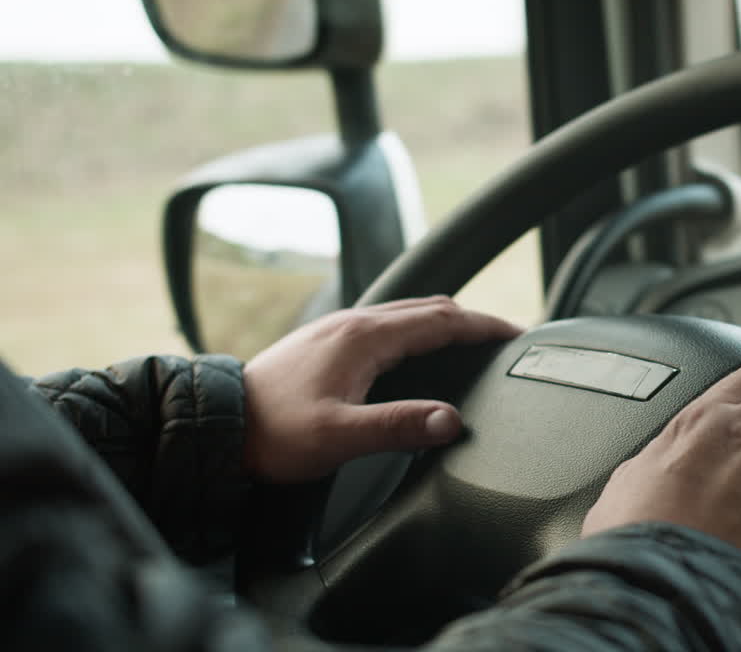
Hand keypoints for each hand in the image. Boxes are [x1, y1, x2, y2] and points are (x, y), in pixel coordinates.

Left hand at [242, 296, 521, 482]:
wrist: (220, 425)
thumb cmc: (274, 433)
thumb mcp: (340, 436)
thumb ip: (399, 426)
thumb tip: (451, 420)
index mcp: (364, 337)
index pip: (441, 320)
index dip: (484, 327)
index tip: (515, 334)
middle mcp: (354, 323)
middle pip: (429, 308)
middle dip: (471, 320)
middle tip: (502, 338)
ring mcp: (338, 329)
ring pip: (406, 313)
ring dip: (444, 322)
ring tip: (471, 341)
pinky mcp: (327, 342)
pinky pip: (387, 324)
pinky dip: (418, 330)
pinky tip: (419, 352)